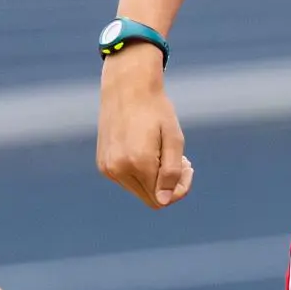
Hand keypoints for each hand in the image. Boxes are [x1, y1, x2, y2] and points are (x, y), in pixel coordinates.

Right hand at [98, 48, 194, 209]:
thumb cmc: (156, 110)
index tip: (187, 166)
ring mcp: (107, 168)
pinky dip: (140, 172)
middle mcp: (118, 169)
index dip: (180, 189)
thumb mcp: (174, 138)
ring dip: (154, 179)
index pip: (162, 199)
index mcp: (138, 162)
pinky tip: (147, 151)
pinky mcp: (102, 164)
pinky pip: (126, 180)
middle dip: (168, 185)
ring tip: (163, 153)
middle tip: (180, 160)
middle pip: (150, 198)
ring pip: (138, 191)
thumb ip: (171, 172)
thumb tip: (164, 201)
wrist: (127, 88)